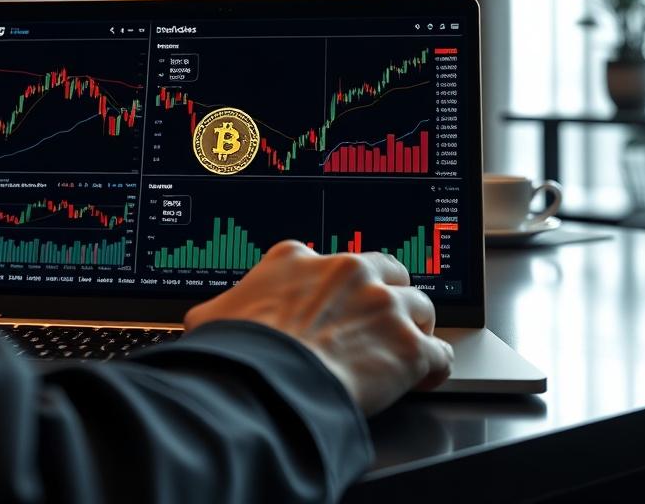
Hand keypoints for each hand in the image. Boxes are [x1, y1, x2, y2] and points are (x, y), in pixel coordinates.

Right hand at [184, 240, 452, 414]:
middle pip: (388, 272)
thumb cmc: (238, 352)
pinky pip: (439, 353)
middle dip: (387, 294)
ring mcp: (383, 306)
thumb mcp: (213, 317)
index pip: (330, 262)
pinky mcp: (408, 346)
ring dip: (414, 329)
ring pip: (420, 307)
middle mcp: (348, 272)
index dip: (337, 287)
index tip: (336, 304)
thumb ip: (222, 310)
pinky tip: (425, 376)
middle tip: (378, 322)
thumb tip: (205, 321)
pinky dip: (433, 368)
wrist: (267, 384)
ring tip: (403, 350)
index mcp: (299, 259)